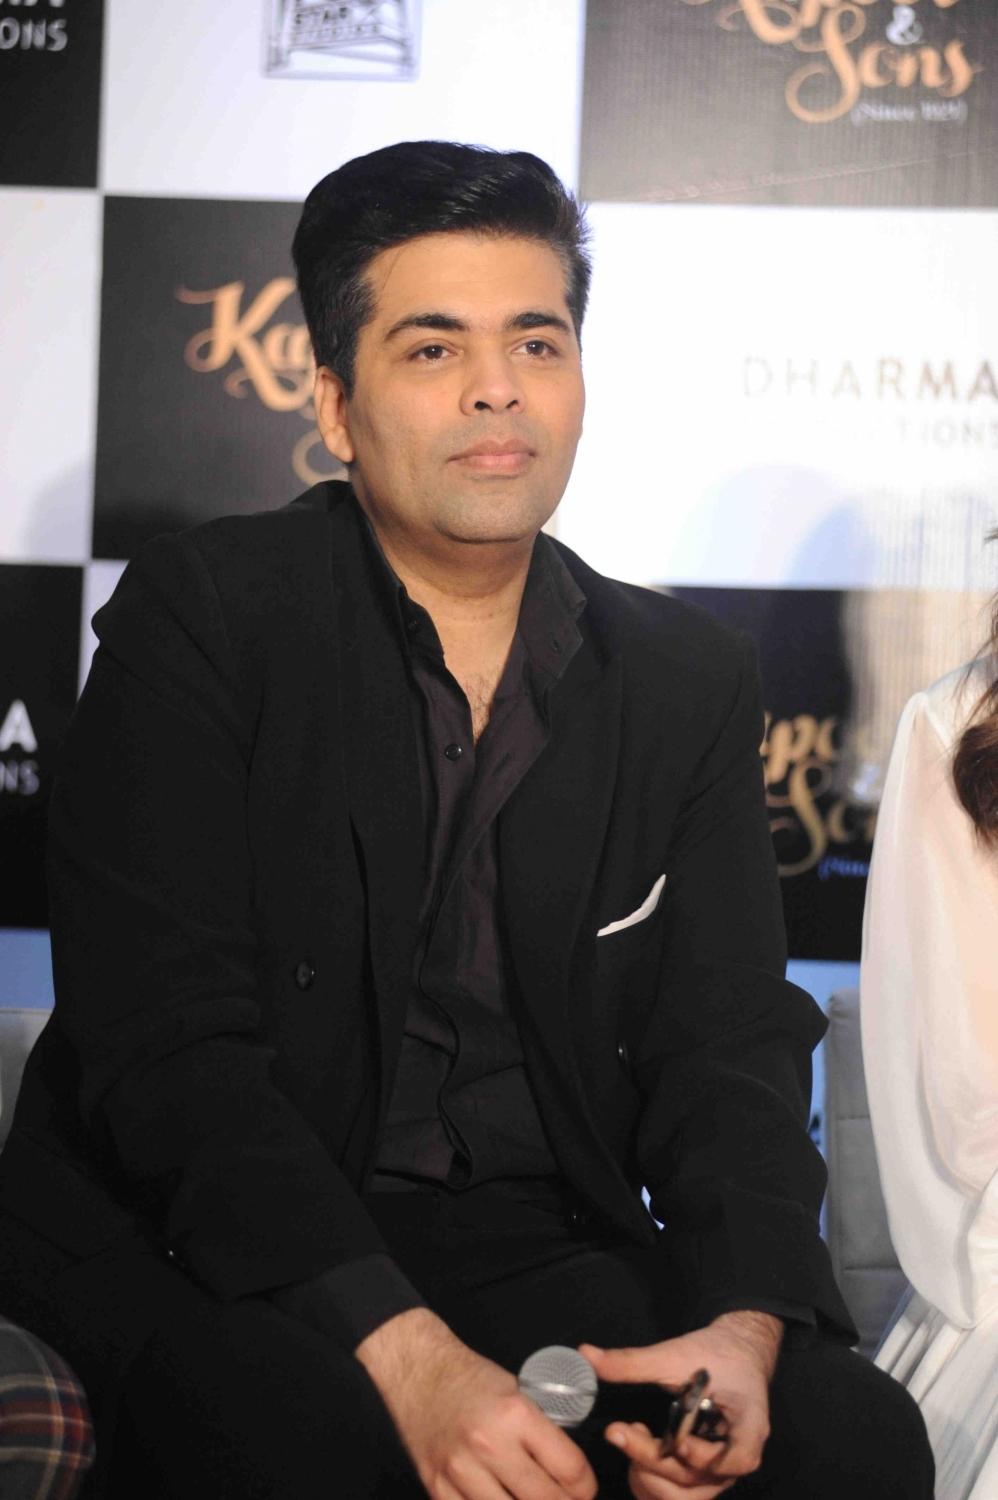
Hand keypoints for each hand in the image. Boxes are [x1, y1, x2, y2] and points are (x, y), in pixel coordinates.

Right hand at [357, 1307, 597, 1499]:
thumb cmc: (470, 1379)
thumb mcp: (517, 1392)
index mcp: (514, 1415)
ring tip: (534, 1499)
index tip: (585, 1490)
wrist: (419, 1370)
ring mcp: (459, 1471)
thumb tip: (569, 1474)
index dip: (586, 1487)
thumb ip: (541, 1431)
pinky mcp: (437, 1488)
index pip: (569, 1469)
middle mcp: (488, 1445)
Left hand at [579, 1310, 781, 1498]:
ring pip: (682, 1497)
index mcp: (748, 1429)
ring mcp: (718, 1473)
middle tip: (620, 1432)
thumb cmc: (715, 1354)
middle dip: (653, 1463)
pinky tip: (636, 1443)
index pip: (734, 1459)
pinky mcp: (700, 1475)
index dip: (702, 1457)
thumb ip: (633, 1361)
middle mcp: (735, 1461)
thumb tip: (586, 1354)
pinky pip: (674, 1492)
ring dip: (647, 1474)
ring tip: (626, 1437)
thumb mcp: (677, 1353)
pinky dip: (650, 1476)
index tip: (676, 1441)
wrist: (734, 1355)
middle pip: (696, 1483)